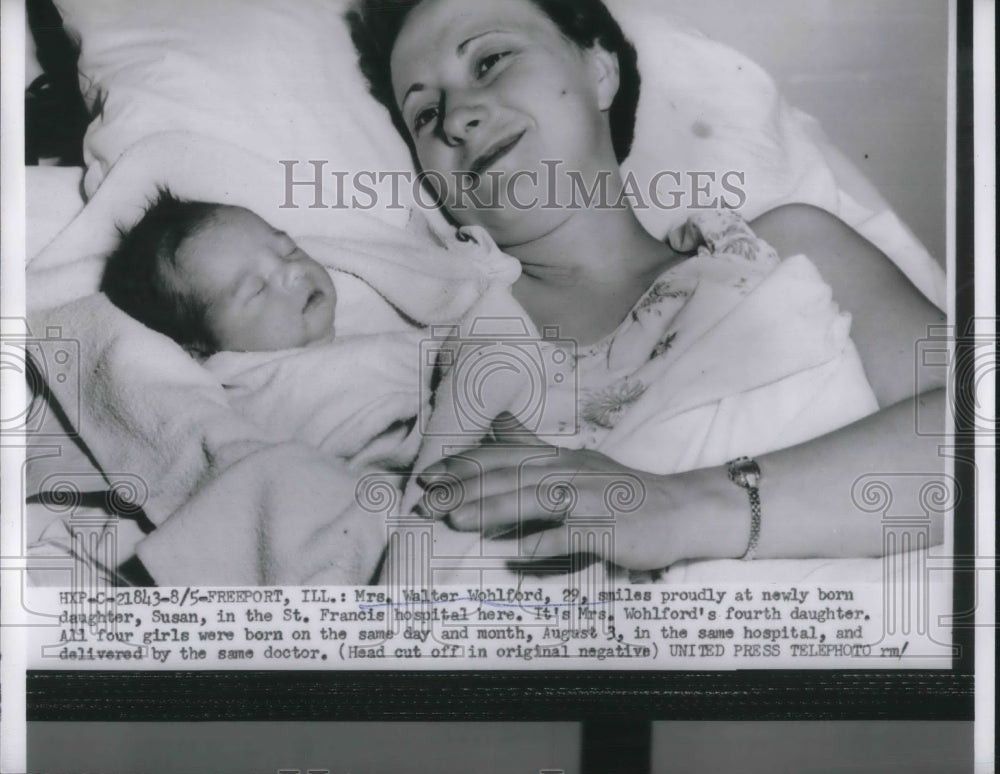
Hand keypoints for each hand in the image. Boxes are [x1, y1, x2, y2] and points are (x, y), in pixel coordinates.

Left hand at [416, 414, 683, 569]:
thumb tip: (500, 422)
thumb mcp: (578, 462)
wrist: (679, 510)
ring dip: (491, 510)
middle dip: (464, 489)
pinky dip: (538, 544)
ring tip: (455, 520)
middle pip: (511, 477)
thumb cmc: (622, 490)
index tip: (429, 475)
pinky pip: (567, 537)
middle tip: (426, 501)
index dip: (465, 465)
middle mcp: (571, 473)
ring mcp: (588, 500)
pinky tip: (510, 554)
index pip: (505, 456)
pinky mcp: (604, 530)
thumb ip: (536, 446)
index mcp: (560, 458)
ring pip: (532, 501)